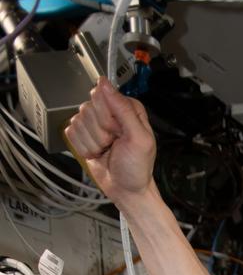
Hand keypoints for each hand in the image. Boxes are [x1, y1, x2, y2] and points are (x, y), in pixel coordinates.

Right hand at [64, 78, 155, 206]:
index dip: (107, 117)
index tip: (117, 132)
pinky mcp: (84, 135)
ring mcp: (95, 123)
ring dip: (92, 142)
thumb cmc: (137, 168)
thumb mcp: (138, 138)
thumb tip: (104, 83)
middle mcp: (110, 111)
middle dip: (99, 132)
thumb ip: (123, 109)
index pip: (102, 96)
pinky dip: (83, 148)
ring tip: (106, 151)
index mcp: (126, 107)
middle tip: (113, 144)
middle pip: (87, 108)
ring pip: (78, 121)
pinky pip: (71, 133)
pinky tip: (96, 154)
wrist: (126, 191)